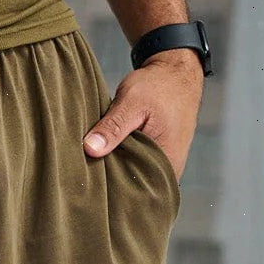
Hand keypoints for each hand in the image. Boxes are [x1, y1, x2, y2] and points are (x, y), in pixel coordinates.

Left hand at [82, 49, 203, 180]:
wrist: (177, 74)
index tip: (88, 175)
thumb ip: (113, 127)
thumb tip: (90, 150)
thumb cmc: (158, 86)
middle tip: (86, 167)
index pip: (134, 189)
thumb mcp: (131, 102)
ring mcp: (166, 165)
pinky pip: (139, 165)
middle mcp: (169, 170)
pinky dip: (124, 159)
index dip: (110, 185)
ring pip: (136, 175)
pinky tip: (109, 151)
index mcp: (165, 163)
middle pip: (134, 184)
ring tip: (97, 159)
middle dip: (112, 178)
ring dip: (118, 167)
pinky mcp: (160, 157)